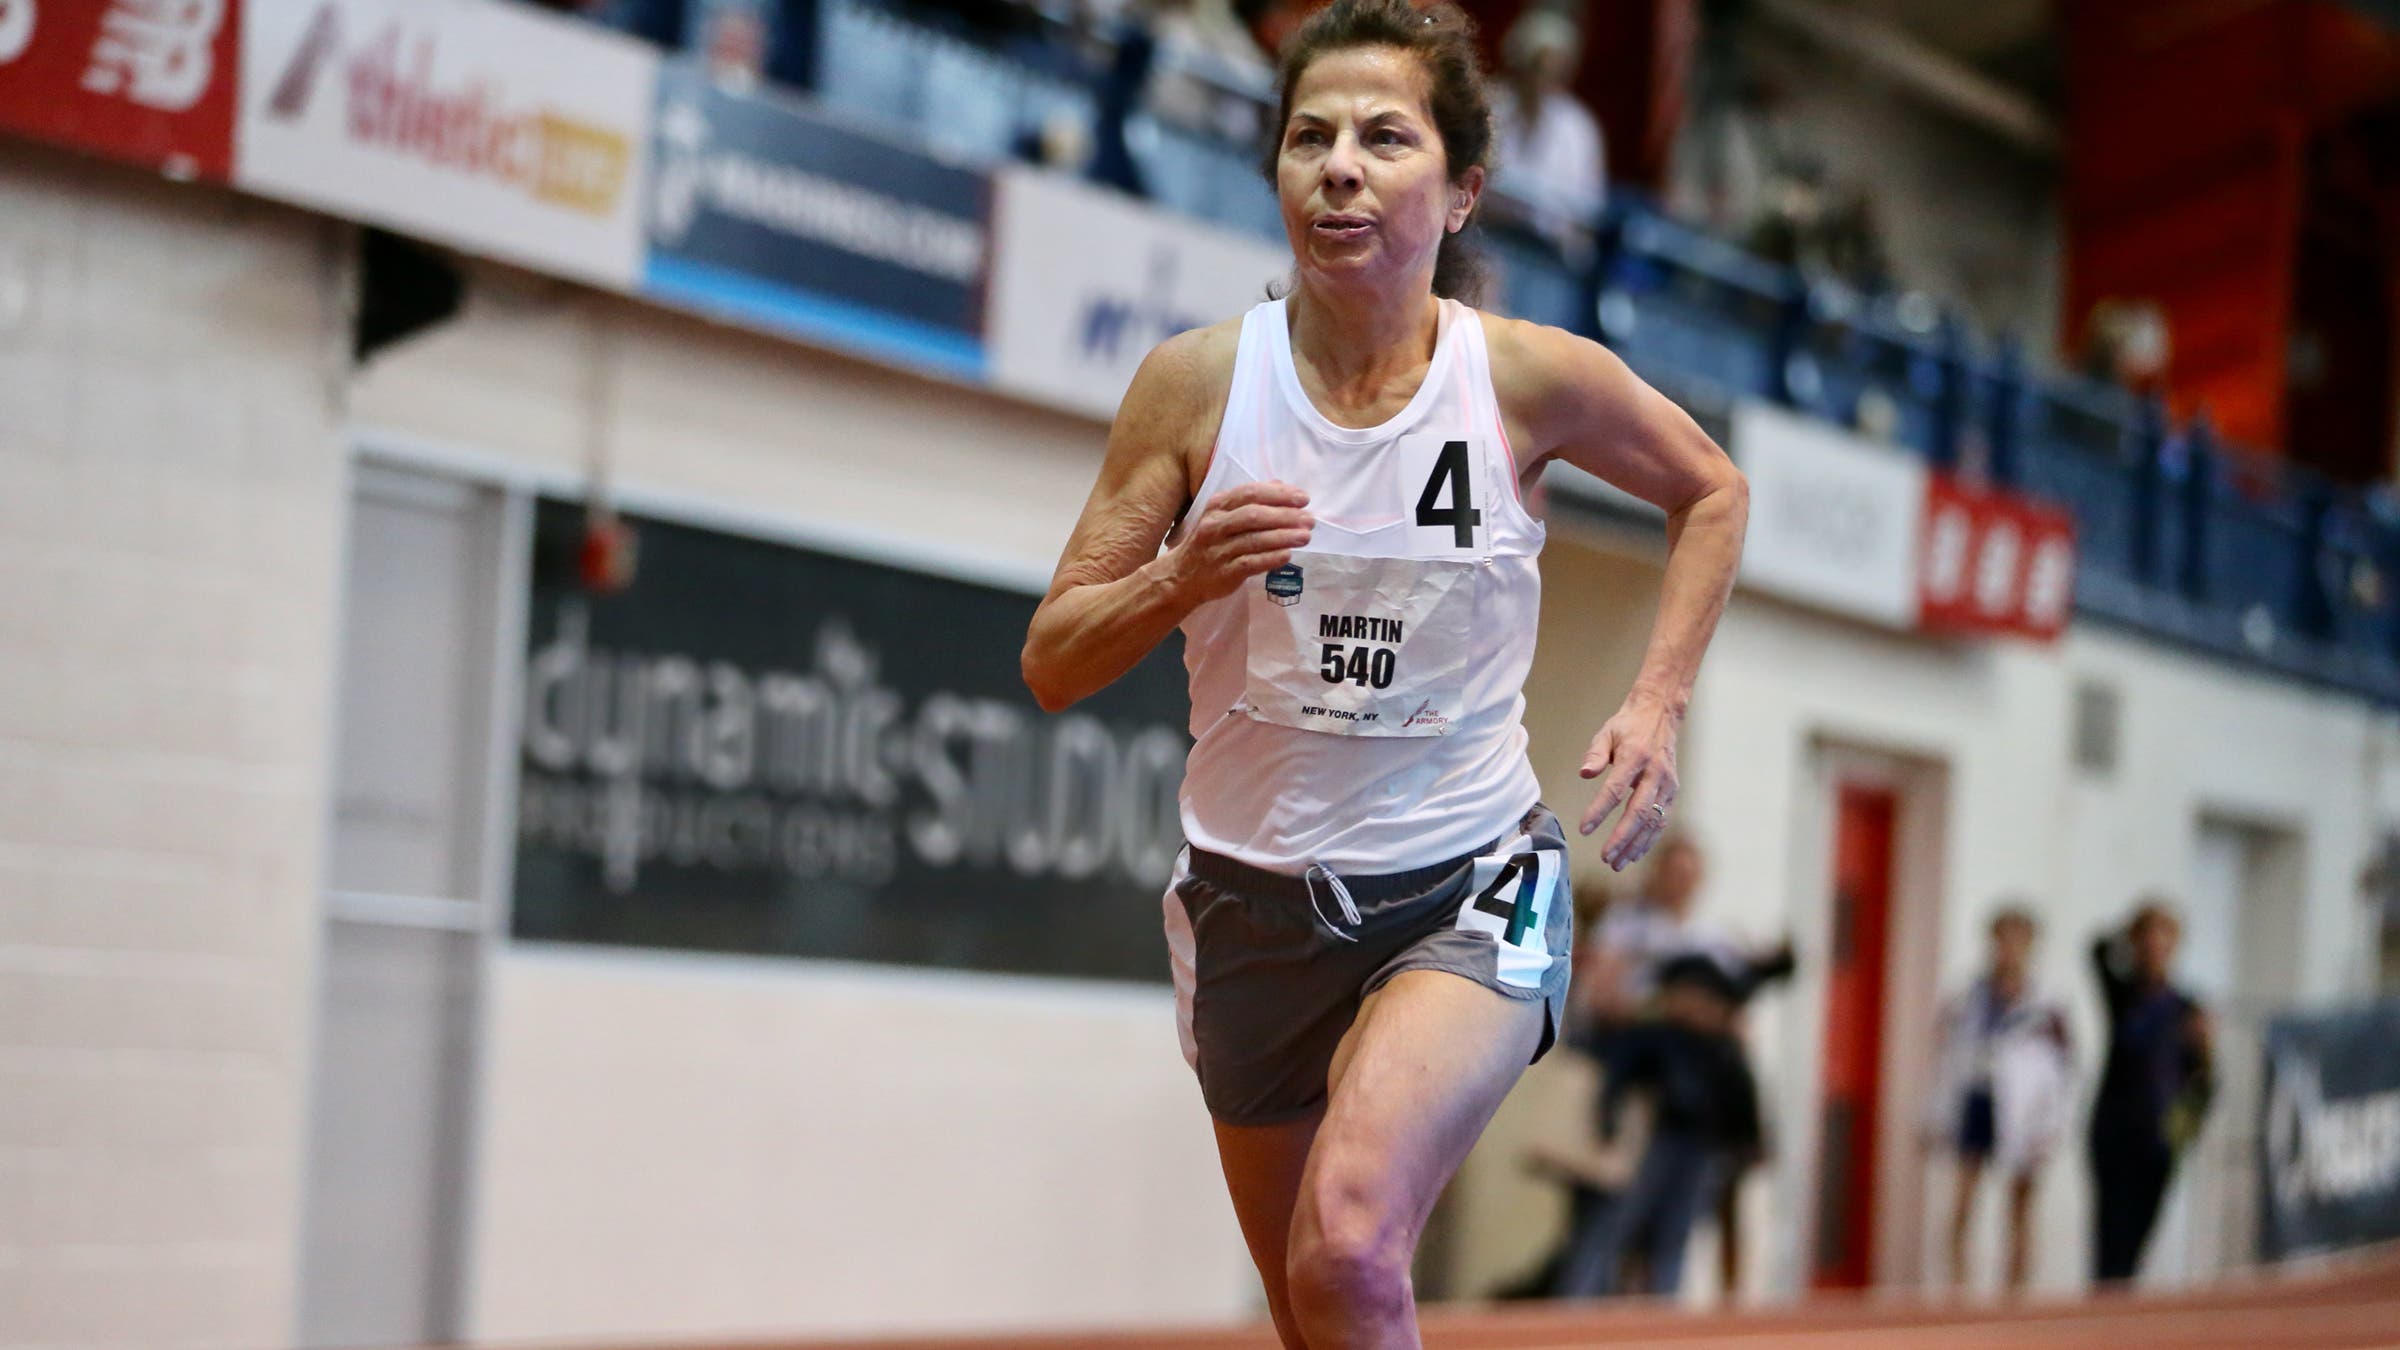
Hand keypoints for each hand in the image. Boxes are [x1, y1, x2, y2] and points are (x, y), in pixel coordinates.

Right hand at [1158, 481, 1312, 604]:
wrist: (1182, 576)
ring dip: (1283, 537)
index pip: (1250, 493)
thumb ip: (1250, 500)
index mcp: (1217, 506)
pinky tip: (1288, 555)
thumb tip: (1280, 485)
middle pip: (1254, 515)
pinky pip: (1250, 563)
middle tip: (1310, 519)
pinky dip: (1270, 558)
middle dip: (1285, 515)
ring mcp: (1218, 549)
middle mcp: (1216, 525)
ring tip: (1306, 536)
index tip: (1303, 498)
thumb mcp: (1223, 515)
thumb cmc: (1210, 542)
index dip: (1278, 494)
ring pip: (1254, 540)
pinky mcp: (1224, 573)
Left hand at [1578, 692, 1680, 869]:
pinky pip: (1661, 820)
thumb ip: (1595, 754)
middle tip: (1606, 857)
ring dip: (1636, 844)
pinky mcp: (1672, 792)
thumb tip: (1584, 773)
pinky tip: (1635, 853)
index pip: (1616, 789)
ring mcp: (1667, 784)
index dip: (1599, 810)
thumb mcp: (1606, 733)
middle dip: (1622, 837)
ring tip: (1618, 862)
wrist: (1660, 714)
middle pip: (1639, 812)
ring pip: (1653, 821)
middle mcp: (1655, 773)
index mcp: (1636, 757)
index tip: (1584, 828)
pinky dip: (1648, 839)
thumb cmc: (1628, 726)